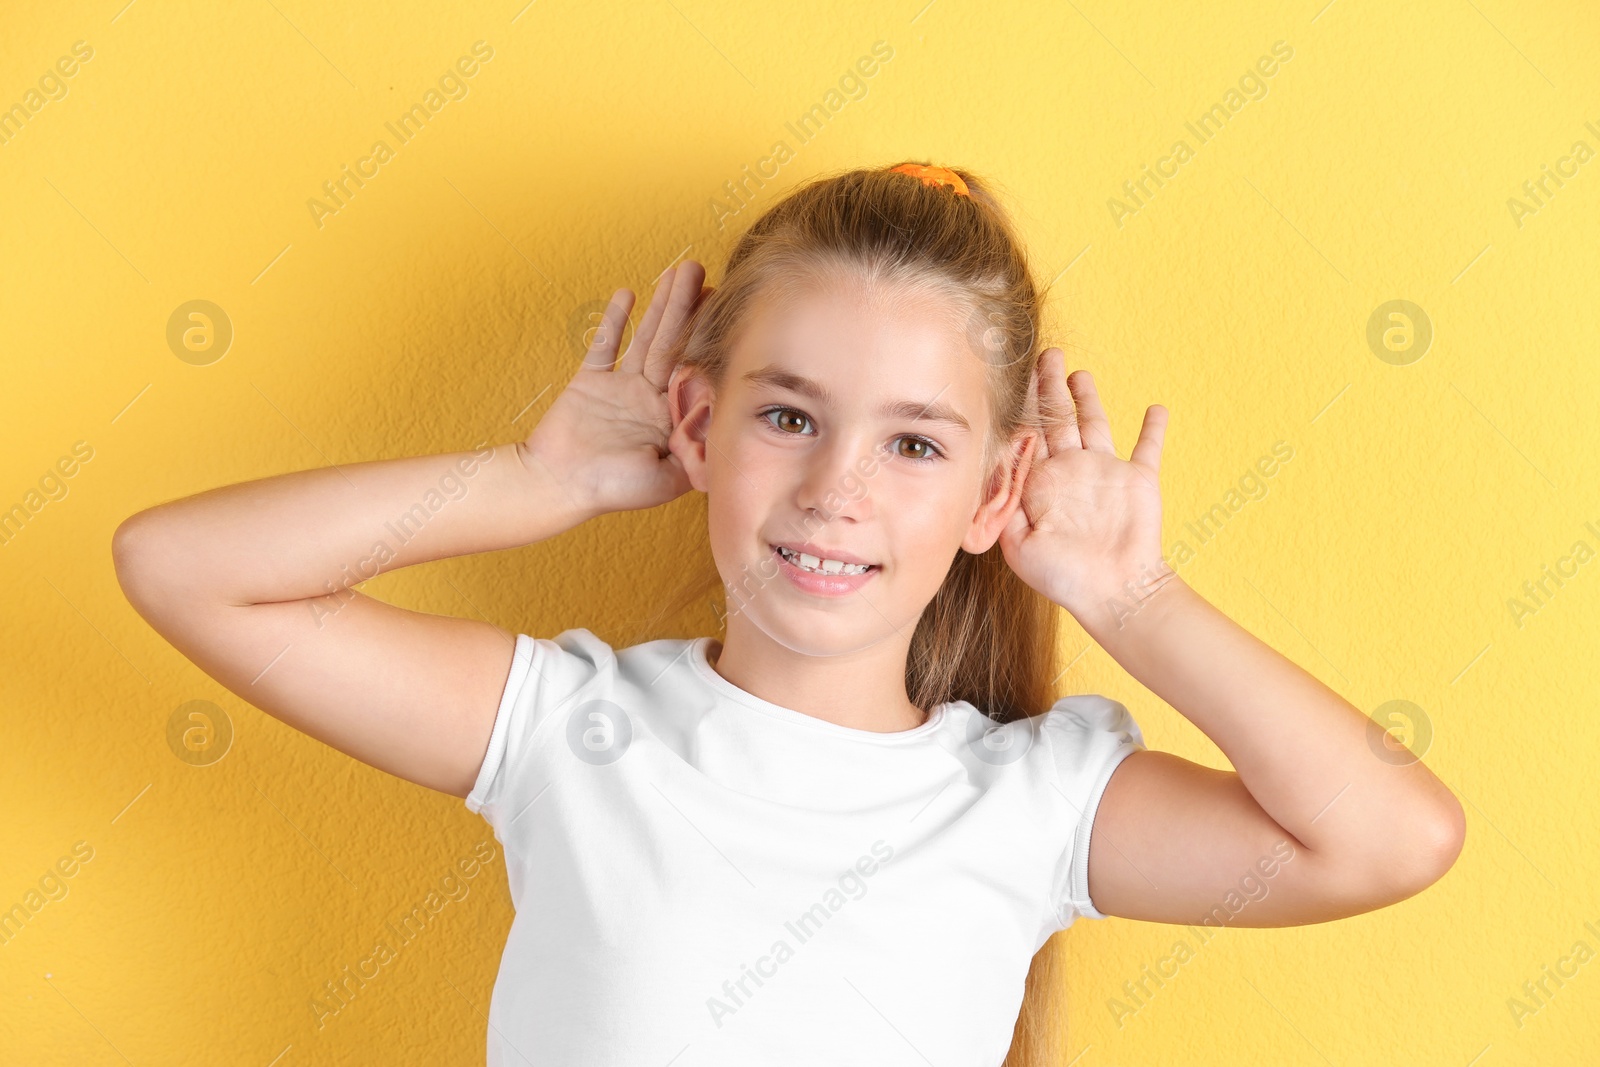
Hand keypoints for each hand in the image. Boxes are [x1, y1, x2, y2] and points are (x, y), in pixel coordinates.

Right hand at [520, 261, 710, 517]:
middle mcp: (649, 400)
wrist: (556, 486)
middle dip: (687, 308)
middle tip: (701, 272)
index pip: (695, 372)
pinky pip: (603, 345)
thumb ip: (693, 450)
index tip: (723, 309)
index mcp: (670, 420)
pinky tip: (628, 294)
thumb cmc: (610, 488)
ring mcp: (620, 389)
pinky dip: (614, 320)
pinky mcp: (589, 381)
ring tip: (676, 273)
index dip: (707, 340)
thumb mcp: (666, 478)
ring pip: (645, 338)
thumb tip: (718, 418)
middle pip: (674, 345)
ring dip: (661, 306)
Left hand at [998, 350, 1174, 625]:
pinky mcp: (1139, 479)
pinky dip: (1154, 427)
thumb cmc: (1064, 577)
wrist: (1114, 593)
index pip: (1027, 434)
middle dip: (1049, 386)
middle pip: (1058, 417)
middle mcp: (1072, 470)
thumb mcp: (1018, 545)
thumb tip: (985, 475)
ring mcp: (1106, 472)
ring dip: (1088, 397)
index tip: (1008, 376)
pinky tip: (1156, 408)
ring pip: (1095, 422)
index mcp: (1042, 482)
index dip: (1020, 406)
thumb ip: (1003, 507)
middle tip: (1043, 354)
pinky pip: (1149, 447)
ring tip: (1079, 372)